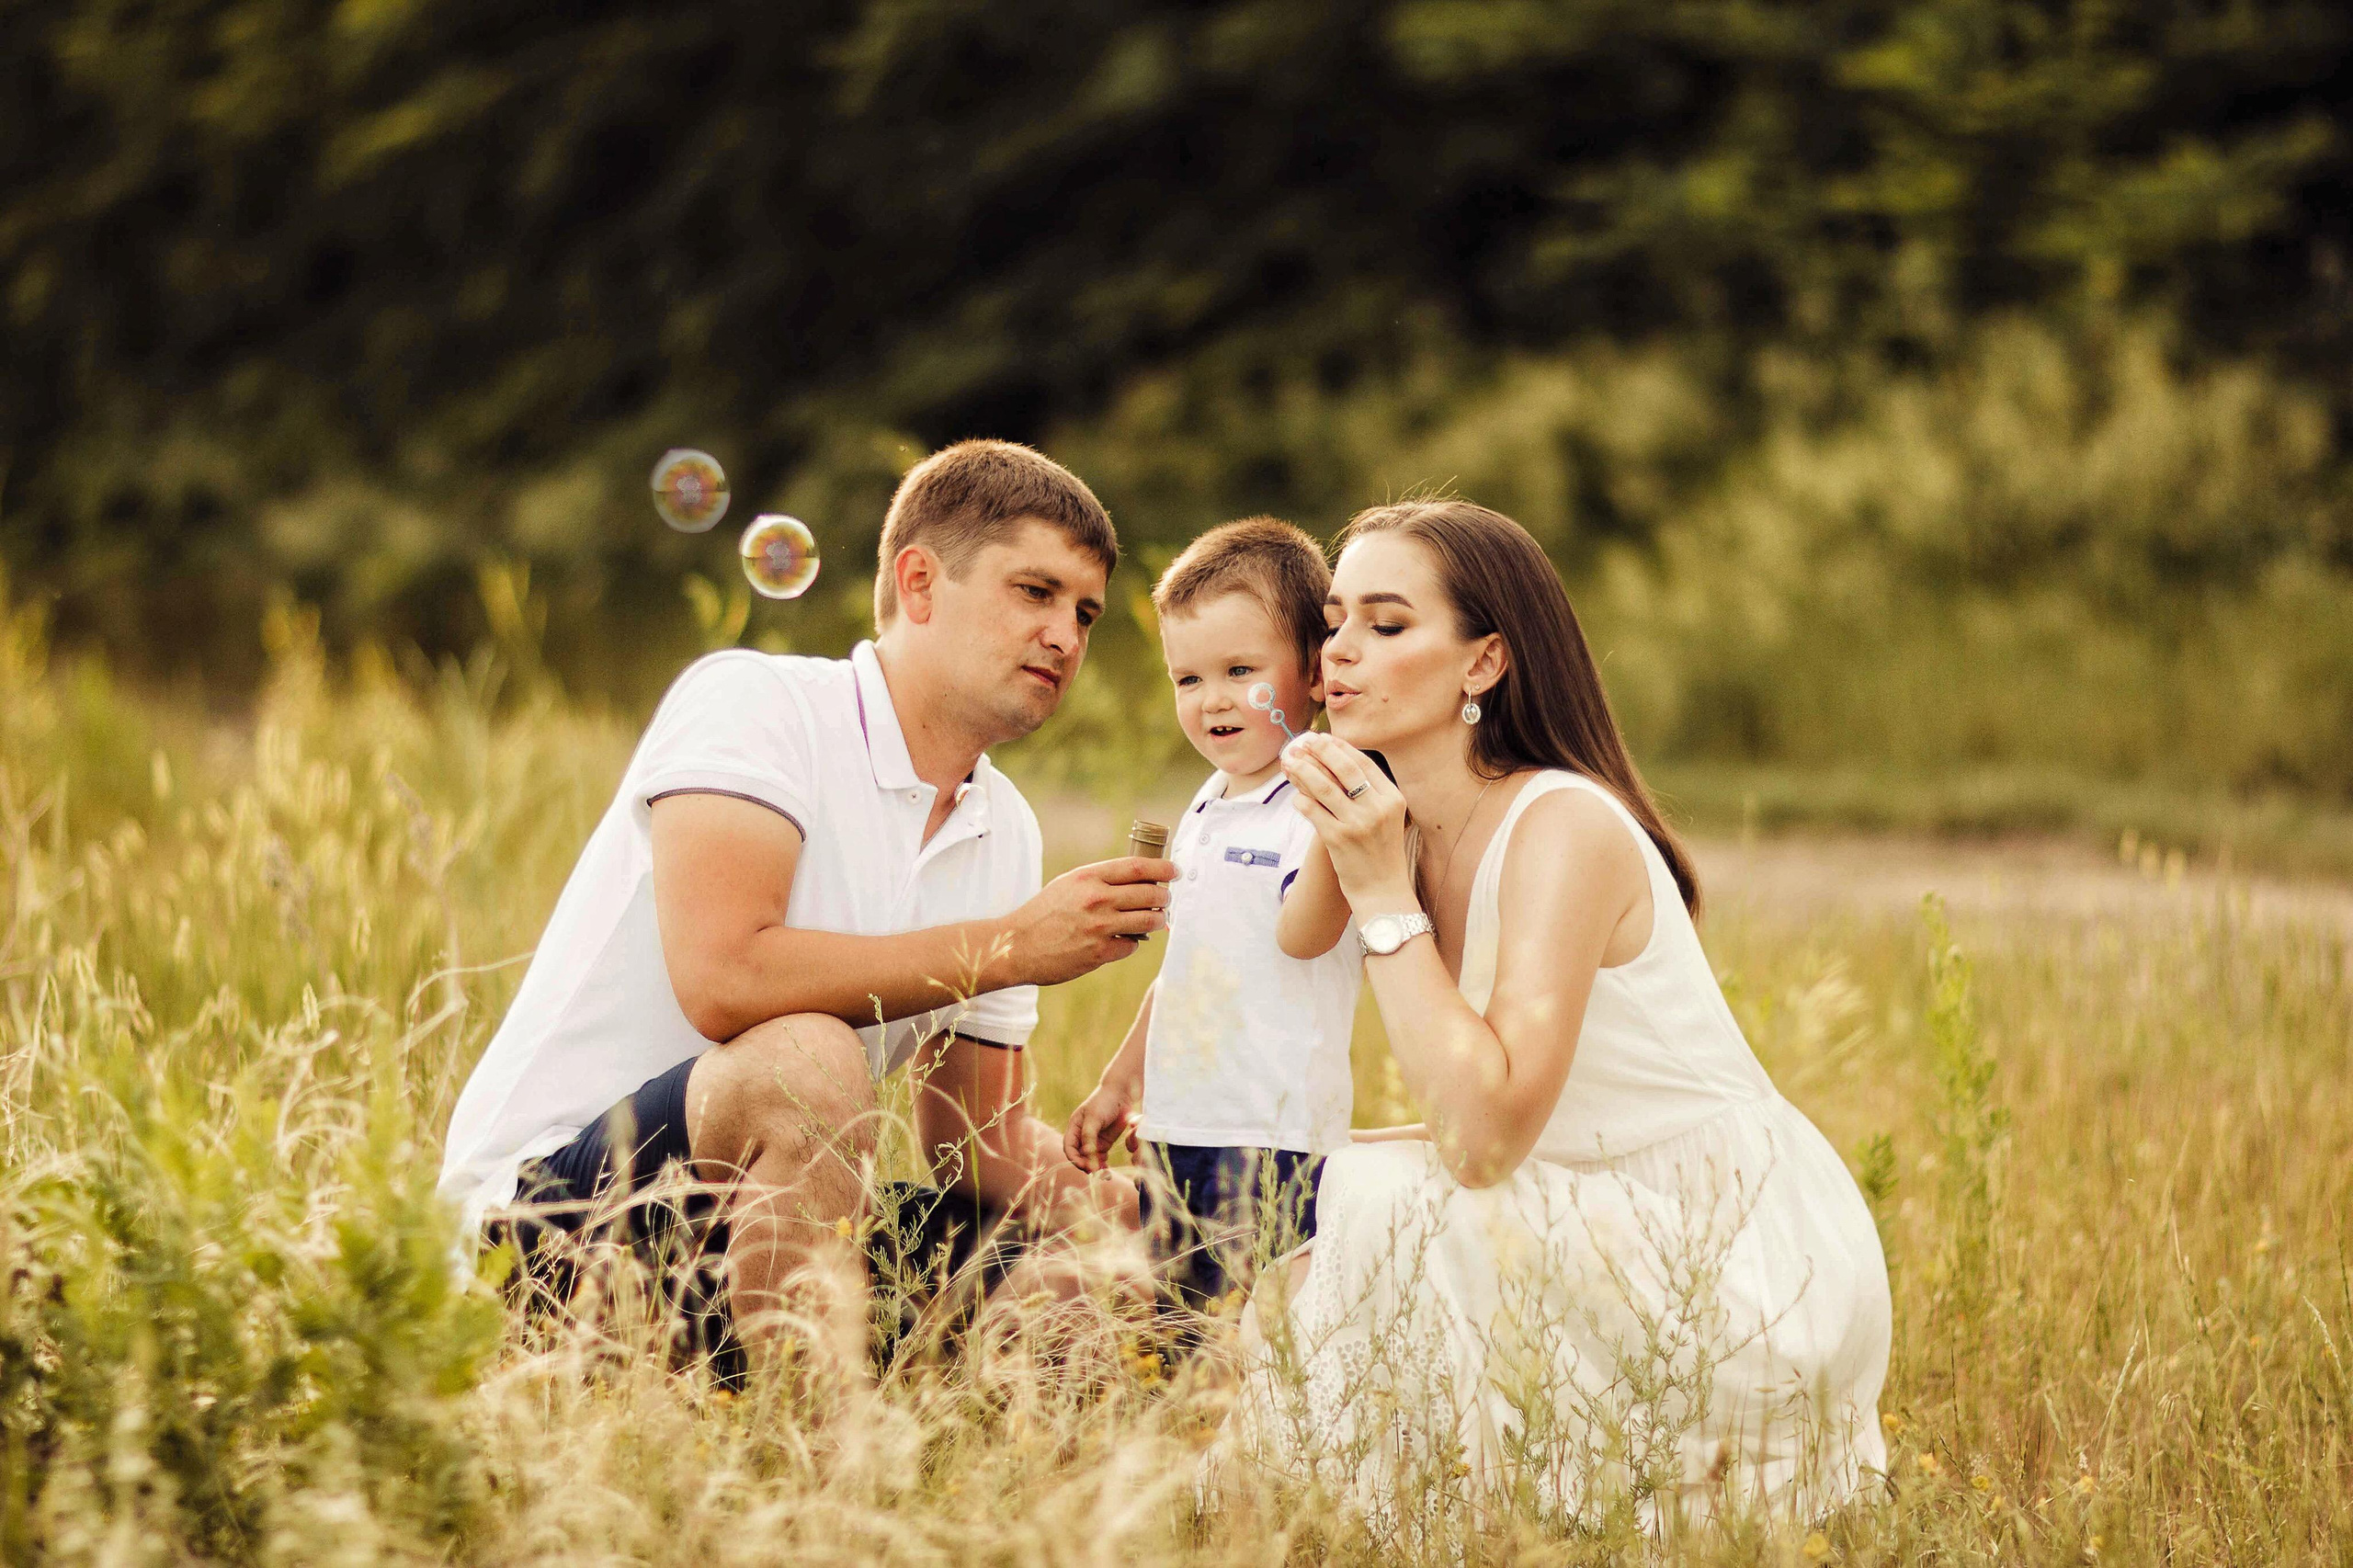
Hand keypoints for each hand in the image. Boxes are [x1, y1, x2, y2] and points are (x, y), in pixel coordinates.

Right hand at [1002, 857, 1175, 985]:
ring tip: (1155, 919)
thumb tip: (1138, 882)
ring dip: (1157, 920)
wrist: (1016, 946)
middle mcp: (1096, 898)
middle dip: (1164, 897)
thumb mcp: (1068, 885)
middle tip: (1165, 899)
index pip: (1138, 867)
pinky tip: (1122, 940)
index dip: (1162, 868)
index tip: (1174, 871)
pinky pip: (1132, 945)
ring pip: (1149, 920)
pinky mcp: (1099, 952)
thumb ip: (1100, 881)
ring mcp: (1099, 926)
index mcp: (1088, 877)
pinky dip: (1132, 942)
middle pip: (1150, 894)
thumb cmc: (1043, 913)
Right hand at [1063, 1077, 1142, 1171]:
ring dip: (1094, 1166)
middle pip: (1079, 1156)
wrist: (1122, 1094)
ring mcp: (1093, 1140)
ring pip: (1090, 1159)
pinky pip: (1101, 1157)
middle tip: (1095, 1171)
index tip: (1083, 1166)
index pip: (1069, 1147)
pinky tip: (1107, 1167)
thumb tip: (1086, 1156)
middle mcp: (1081, 1135)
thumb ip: (1089, 1137)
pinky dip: (1102, 1164)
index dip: (1074, 1158)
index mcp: (1074, 1127)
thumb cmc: (1104, 1102)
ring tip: (1103, 1171)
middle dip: (1085, 1164)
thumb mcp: (1094, 1118)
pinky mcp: (1105, 1142)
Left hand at [1281, 734, 1413, 907]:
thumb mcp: (1387, 818)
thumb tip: (1336, 760)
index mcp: (1393, 799)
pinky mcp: (1337, 839)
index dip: (1340, 747)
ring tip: (1289, 761)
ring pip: (1324, 787)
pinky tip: (1296, 796)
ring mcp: (1357, 824)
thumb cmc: (1381, 852)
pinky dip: (1300, 800)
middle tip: (1303, 742)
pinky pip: (1312, 810)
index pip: (1363, 763)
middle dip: (1320, 751)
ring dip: (1303, 770)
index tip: (1323, 737)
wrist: (1382, 891)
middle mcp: (1377, 808)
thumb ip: (1369, 792)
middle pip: (1344, 768)